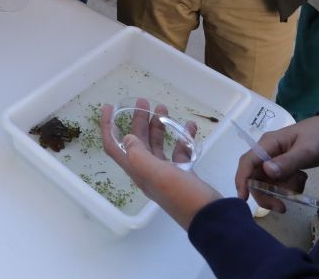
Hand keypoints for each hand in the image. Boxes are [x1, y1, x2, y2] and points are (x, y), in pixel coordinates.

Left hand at [100, 103, 219, 229]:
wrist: (211, 217)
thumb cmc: (182, 195)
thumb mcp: (157, 174)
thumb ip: (138, 155)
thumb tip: (127, 138)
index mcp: (138, 171)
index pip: (115, 147)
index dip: (108, 126)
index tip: (110, 106)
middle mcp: (149, 171)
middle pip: (137, 142)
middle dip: (138, 120)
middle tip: (144, 102)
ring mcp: (167, 173)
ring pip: (158, 145)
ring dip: (159, 126)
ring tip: (164, 109)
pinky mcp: (184, 174)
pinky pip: (179, 151)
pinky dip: (182, 137)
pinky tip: (190, 126)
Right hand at [233, 115, 318, 211]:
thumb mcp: (306, 150)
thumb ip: (287, 162)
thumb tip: (267, 172)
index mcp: (268, 143)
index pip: (247, 162)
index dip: (243, 180)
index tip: (244, 198)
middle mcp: (267, 152)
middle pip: (255, 177)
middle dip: (265, 193)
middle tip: (281, 207)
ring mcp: (275, 159)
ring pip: (267, 182)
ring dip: (280, 190)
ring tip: (300, 186)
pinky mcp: (283, 166)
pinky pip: (279, 182)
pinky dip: (288, 187)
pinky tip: (301, 181)